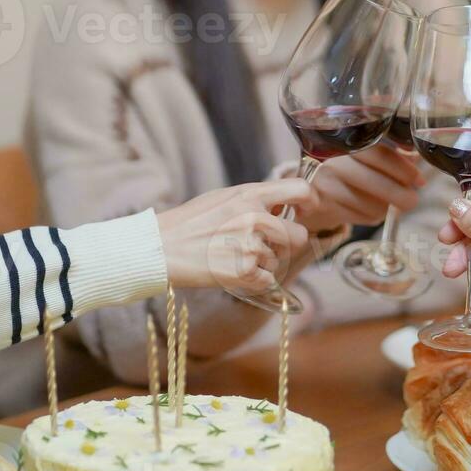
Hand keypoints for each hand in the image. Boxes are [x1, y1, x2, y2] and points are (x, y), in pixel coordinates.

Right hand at [156, 179, 313, 293]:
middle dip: (285, 243)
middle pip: (298, 235)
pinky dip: (253, 281)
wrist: (161, 248)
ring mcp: (251, 246)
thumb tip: (282, 205)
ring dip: (262, 263)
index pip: (300, 190)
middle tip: (261, 246)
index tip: (304, 211)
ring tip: (232, 256)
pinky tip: (231, 271)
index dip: (309, 202)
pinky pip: (266, 280)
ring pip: (278, 260)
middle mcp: (255, 218)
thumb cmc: (189, 222)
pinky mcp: (244, 272)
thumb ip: (254, 199)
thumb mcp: (223, 197)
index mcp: (250, 194)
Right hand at [294, 145, 425, 233]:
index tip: (420, 179)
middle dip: (402, 195)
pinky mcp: (323, 207)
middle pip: (377, 183)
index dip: (404, 169)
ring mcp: (326, 186)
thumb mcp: (364, 154)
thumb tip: (419, 156)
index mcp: (345, 142)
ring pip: (372, 205)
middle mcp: (333, 162)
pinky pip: (361, 217)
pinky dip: (372, 216)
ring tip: (385, 202)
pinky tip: (369, 209)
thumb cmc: (344, 168)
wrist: (309, 188)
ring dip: (386, 207)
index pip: (380, 155)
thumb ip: (390, 152)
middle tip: (412, 200)